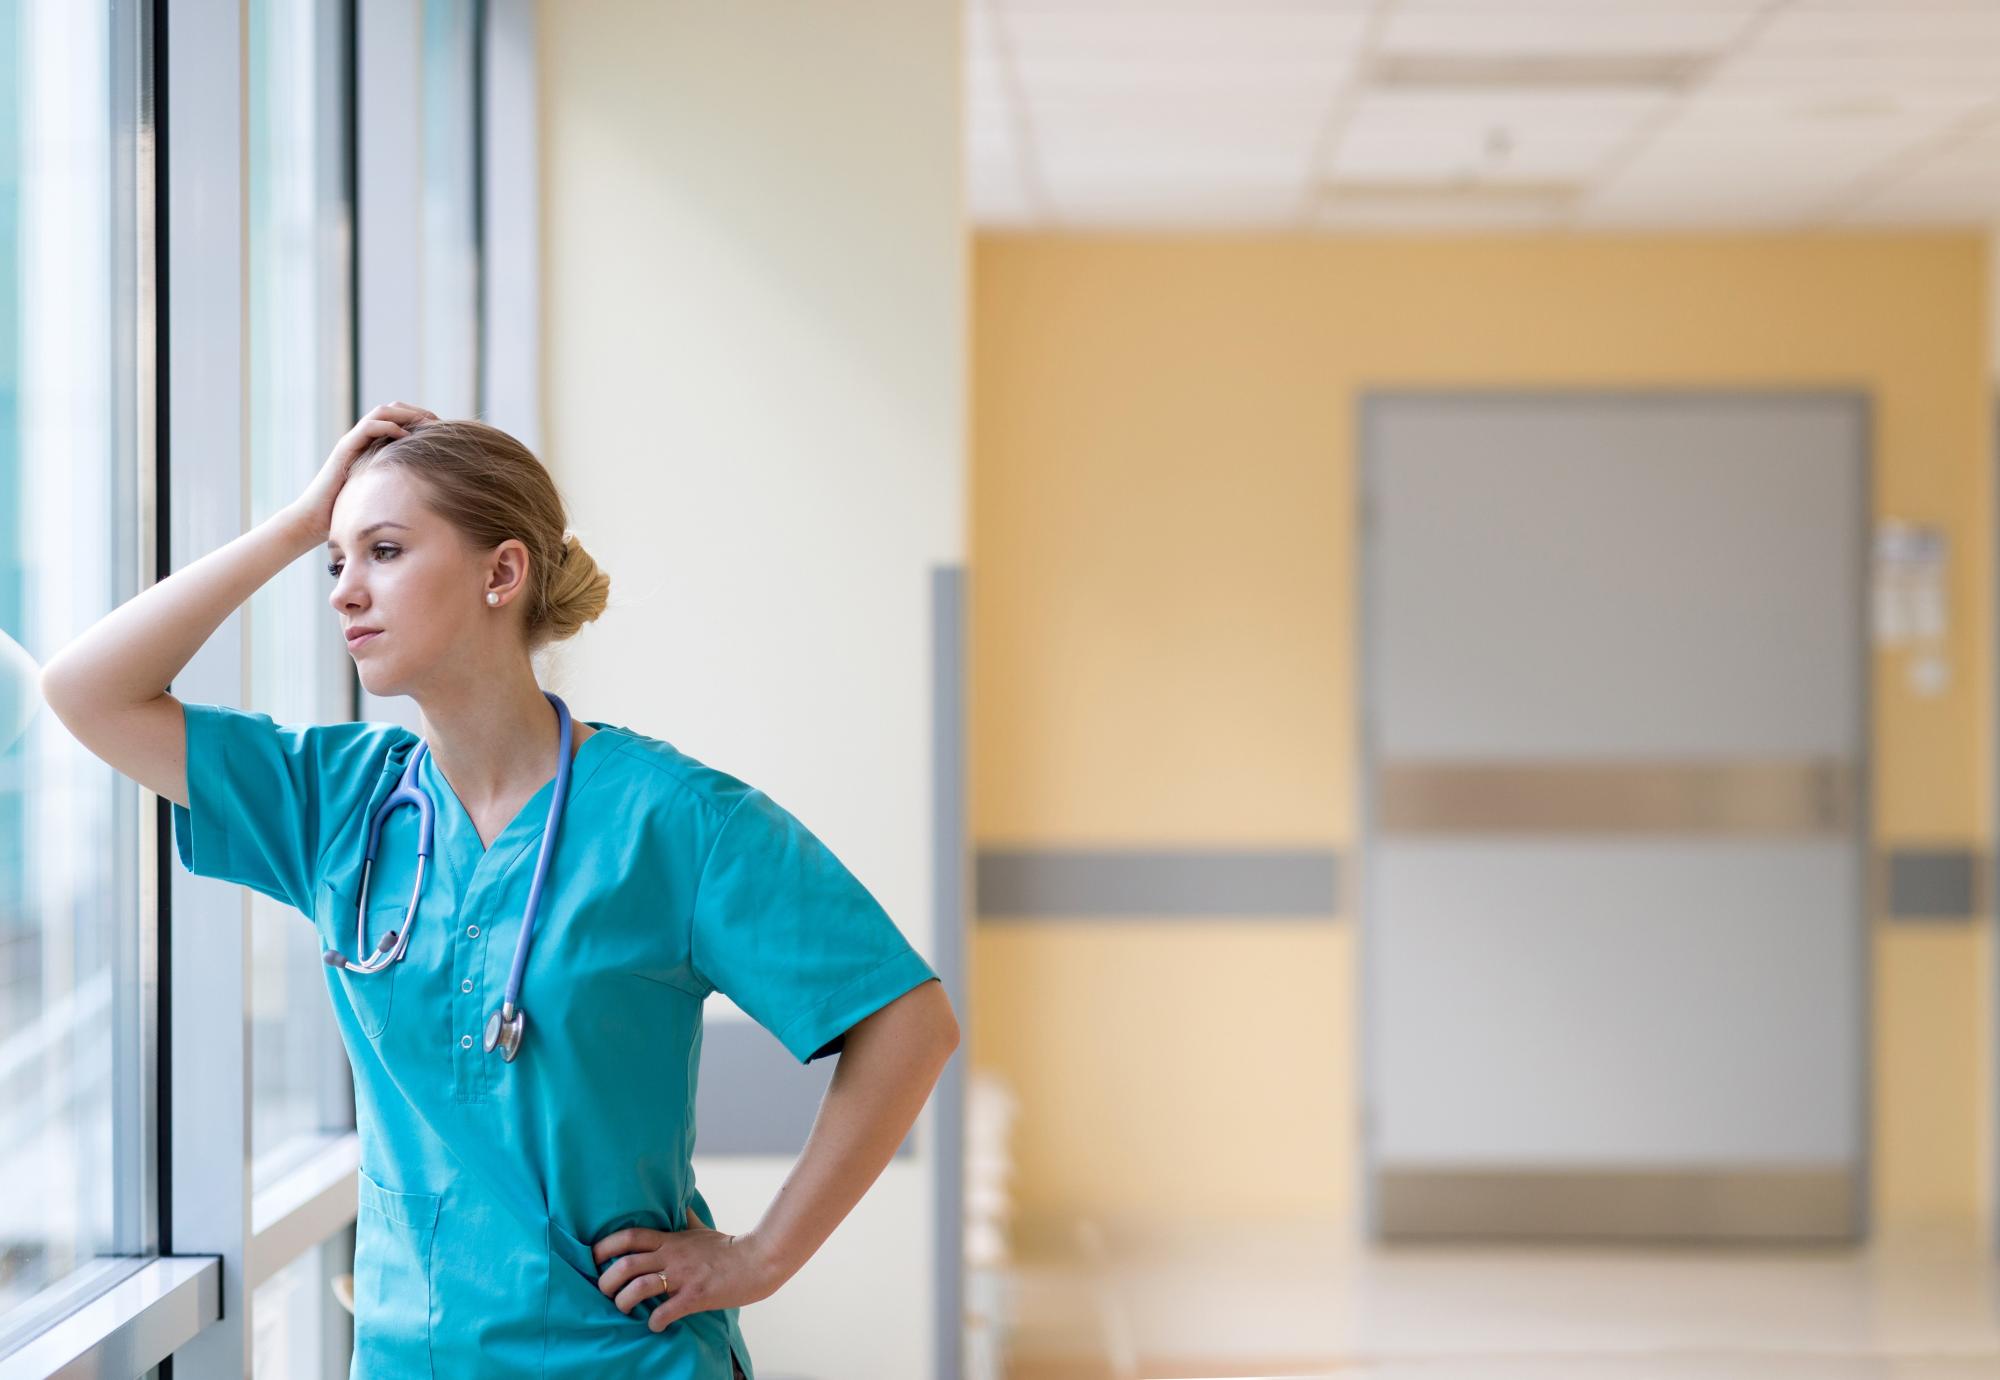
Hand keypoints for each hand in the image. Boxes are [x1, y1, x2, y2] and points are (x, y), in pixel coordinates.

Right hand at [285, 402, 436, 542]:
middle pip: (393, 409)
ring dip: (407, 413)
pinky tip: (407, 436)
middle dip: (418, 412)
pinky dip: (388, 426)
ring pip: (381, 412)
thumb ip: (401, 484)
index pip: (400, 419)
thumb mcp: (386, 493)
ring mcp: (354, 441)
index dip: (421, 420)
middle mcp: (364, 439)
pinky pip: (368, 427)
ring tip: (427, 423)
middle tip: (440, 421)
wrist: (317, 518)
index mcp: (374, 445)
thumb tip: (432, 490)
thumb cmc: (351, 511)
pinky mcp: (345, 448)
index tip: (444, 429)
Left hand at [592, 1205, 775, 1332]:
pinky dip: (654, 1321)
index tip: (594, 1258)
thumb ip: (686, 1218)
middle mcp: (672, 1255)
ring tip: (623, 1309)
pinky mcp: (695, 1296)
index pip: (629, 1236)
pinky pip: (666, 1311)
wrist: (757, 1260)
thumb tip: (681, 1199)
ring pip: (639, 1288)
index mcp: (671, 1239)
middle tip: (604, 1291)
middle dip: (606, 1281)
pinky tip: (654, 1324)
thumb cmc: (729, 1247)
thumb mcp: (702, 1228)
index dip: (605, 1246)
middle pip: (626, 1264)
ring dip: (624, 1302)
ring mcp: (683, 1276)